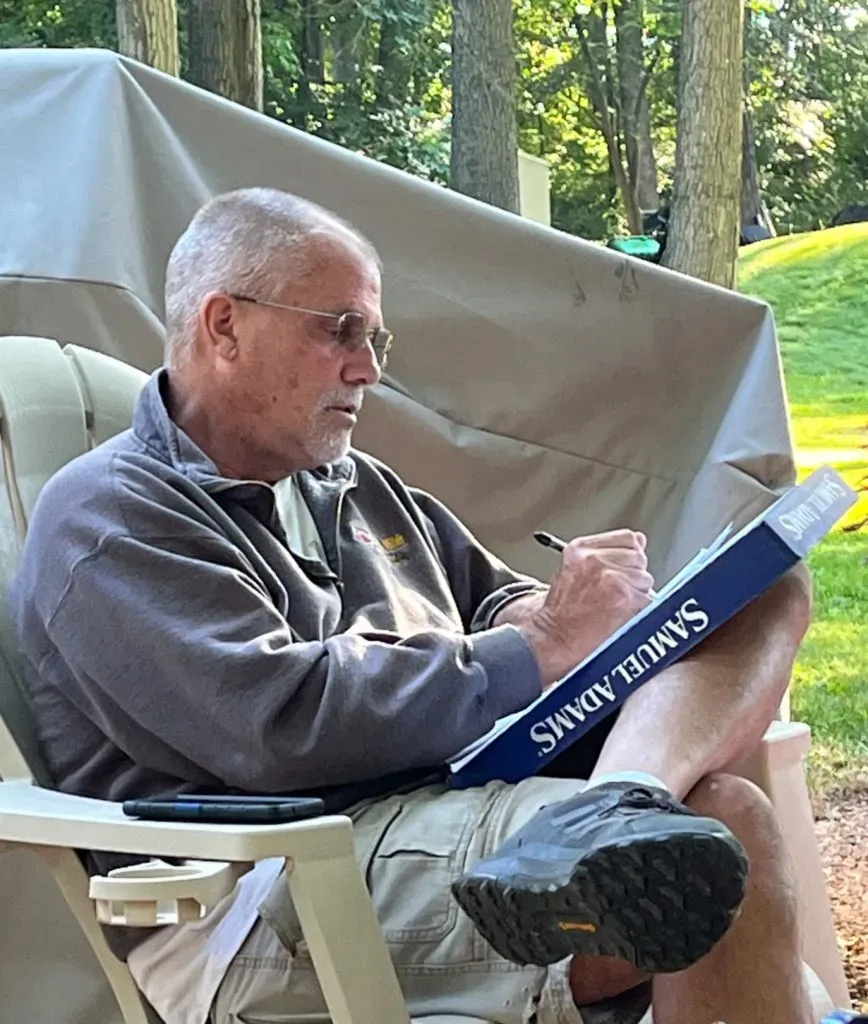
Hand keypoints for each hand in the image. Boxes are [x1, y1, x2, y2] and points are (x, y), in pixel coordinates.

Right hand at [519, 530, 653, 686]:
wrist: (554, 637)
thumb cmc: (562, 610)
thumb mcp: (574, 569)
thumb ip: (606, 552)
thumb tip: (640, 540)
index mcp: (581, 549)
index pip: (627, 538)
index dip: (629, 555)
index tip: (623, 568)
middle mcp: (595, 559)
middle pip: (639, 558)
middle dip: (633, 575)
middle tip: (614, 593)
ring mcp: (611, 577)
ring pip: (646, 580)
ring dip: (636, 594)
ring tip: (614, 606)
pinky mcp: (625, 597)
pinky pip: (648, 600)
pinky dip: (640, 611)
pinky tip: (620, 616)